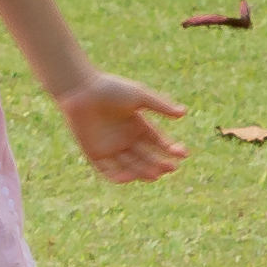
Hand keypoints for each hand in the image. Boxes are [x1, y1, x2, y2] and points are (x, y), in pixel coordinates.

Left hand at [58, 76, 186, 183]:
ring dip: (143, 172)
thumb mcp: (139, 96)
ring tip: (156, 174)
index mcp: (138, 125)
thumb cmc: (111, 89)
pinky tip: (130, 177)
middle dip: (160, 163)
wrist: (82, 89)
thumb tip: (184, 113)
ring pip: (130, 165)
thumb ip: (161, 106)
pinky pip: (108, 170)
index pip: (158, 142)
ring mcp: (111, 148)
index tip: (183, 154)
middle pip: (147, 157)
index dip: (170, 149)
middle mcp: (126, 139)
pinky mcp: (95, 154)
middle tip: (171, 168)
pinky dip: (119, 176)